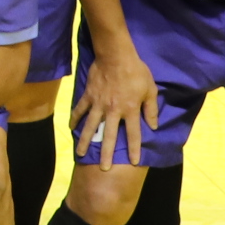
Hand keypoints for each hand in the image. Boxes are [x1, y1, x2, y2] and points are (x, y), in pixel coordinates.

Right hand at [70, 43, 158, 166]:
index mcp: (130, 110)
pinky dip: (75, 118)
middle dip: (106, 154)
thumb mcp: (150, 89)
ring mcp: (99, 104)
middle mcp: (113, 111)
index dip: (134, 149)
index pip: (133, 134)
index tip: (134, 162)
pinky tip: (71, 128)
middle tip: (103, 169)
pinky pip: (80, 109)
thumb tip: (153, 126)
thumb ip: (150, 109)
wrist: (116, 55)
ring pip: (90, 127)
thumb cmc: (136, 71)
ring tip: (80, 154)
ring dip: (85, 141)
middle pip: (109, 136)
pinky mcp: (88, 96)